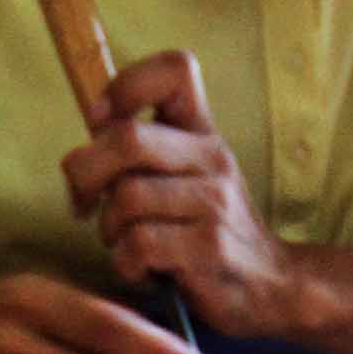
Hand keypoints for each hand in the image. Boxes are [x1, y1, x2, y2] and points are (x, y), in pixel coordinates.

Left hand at [62, 52, 301, 337]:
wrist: (270, 284)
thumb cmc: (207, 228)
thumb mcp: (185, 175)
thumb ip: (140, 152)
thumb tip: (83, 146)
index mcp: (203, 131)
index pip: (175, 69)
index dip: (125, 86)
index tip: (101, 123)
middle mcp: (213, 157)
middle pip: (128, 139)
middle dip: (85, 173)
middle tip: (84, 203)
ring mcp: (215, 202)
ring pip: (126, 198)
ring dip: (109, 229)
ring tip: (126, 243)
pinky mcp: (210, 248)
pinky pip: (138, 244)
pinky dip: (126, 263)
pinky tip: (144, 269)